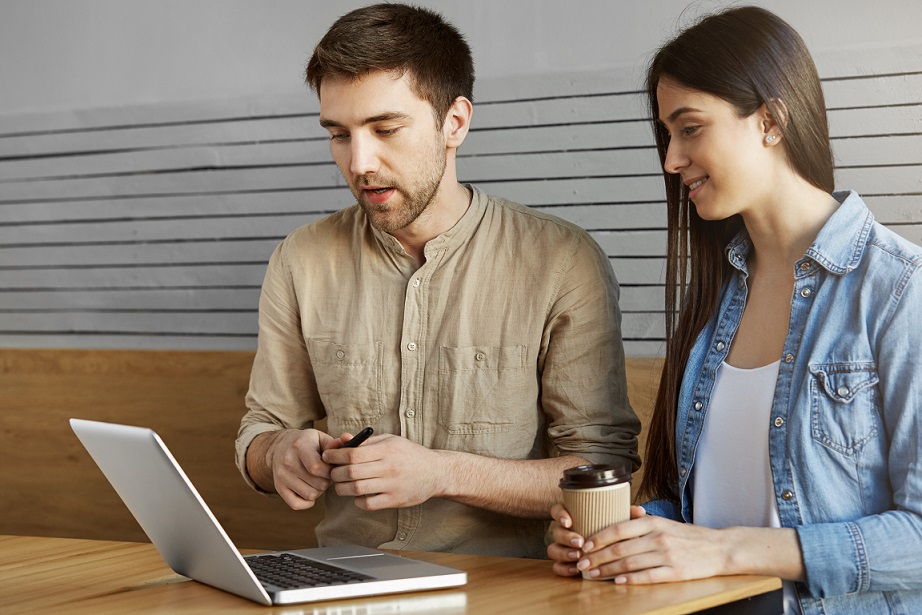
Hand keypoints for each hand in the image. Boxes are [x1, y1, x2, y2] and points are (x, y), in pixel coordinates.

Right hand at [263, 428, 338, 510]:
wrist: (280, 446)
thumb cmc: (307, 443)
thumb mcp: (320, 438)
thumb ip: (334, 444)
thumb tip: (346, 443)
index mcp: (299, 446)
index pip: (317, 468)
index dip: (330, 471)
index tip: (332, 467)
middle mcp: (288, 461)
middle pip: (317, 484)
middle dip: (327, 481)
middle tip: (327, 474)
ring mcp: (281, 476)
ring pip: (310, 495)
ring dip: (319, 491)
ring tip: (318, 480)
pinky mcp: (278, 487)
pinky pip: (296, 504)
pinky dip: (307, 502)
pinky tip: (310, 490)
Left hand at [322, 434, 443, 509]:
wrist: (436, 472)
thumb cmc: (409, 454)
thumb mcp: (390, 440)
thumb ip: (365, 441)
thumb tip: (341, 439)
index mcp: (387, 449)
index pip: (352, 453)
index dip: (335, 455)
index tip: (327, 456)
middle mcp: (389, 467)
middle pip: (351, 472)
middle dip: (335, 473)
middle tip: (332, 472)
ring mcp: (392, 485)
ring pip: (356, 489)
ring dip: (342, 488)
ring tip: (341, 484)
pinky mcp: (395, 500)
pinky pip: (368, 504)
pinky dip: (357, 501)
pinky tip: (357, 495)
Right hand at [547, 503, 647, 576]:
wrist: (609, 550)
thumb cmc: (611, 531)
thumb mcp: (618, 522)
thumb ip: (627, 516)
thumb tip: (641, 512)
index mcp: (572, 516)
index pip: (557, 510)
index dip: (560, 515)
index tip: (569, 521)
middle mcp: (564, 531)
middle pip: (556, 531)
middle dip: (566, 537)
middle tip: (580, 542)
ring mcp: (562, 547)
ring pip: (553, 549)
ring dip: (564, 553)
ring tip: (578, 556)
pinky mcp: (564, 563)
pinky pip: (556, 567)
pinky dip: (564, 568)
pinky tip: (575, 570)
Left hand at [573, 512, 728, 583]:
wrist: (719, 548)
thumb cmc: (688, 536)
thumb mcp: (664, 521)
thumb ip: (641, 519)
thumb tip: (621, 512)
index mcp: (652, 523)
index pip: (618, 528)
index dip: (598, 538)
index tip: (584, 545)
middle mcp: (658, 537)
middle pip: (620, 548)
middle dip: (597, 557)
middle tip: (581, 563)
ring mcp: (667, 555)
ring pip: (630, 564)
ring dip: (607, 570)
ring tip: (593, 574)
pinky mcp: (676, 572)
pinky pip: (648, 576)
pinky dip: (631, 579)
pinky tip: (618, 581)